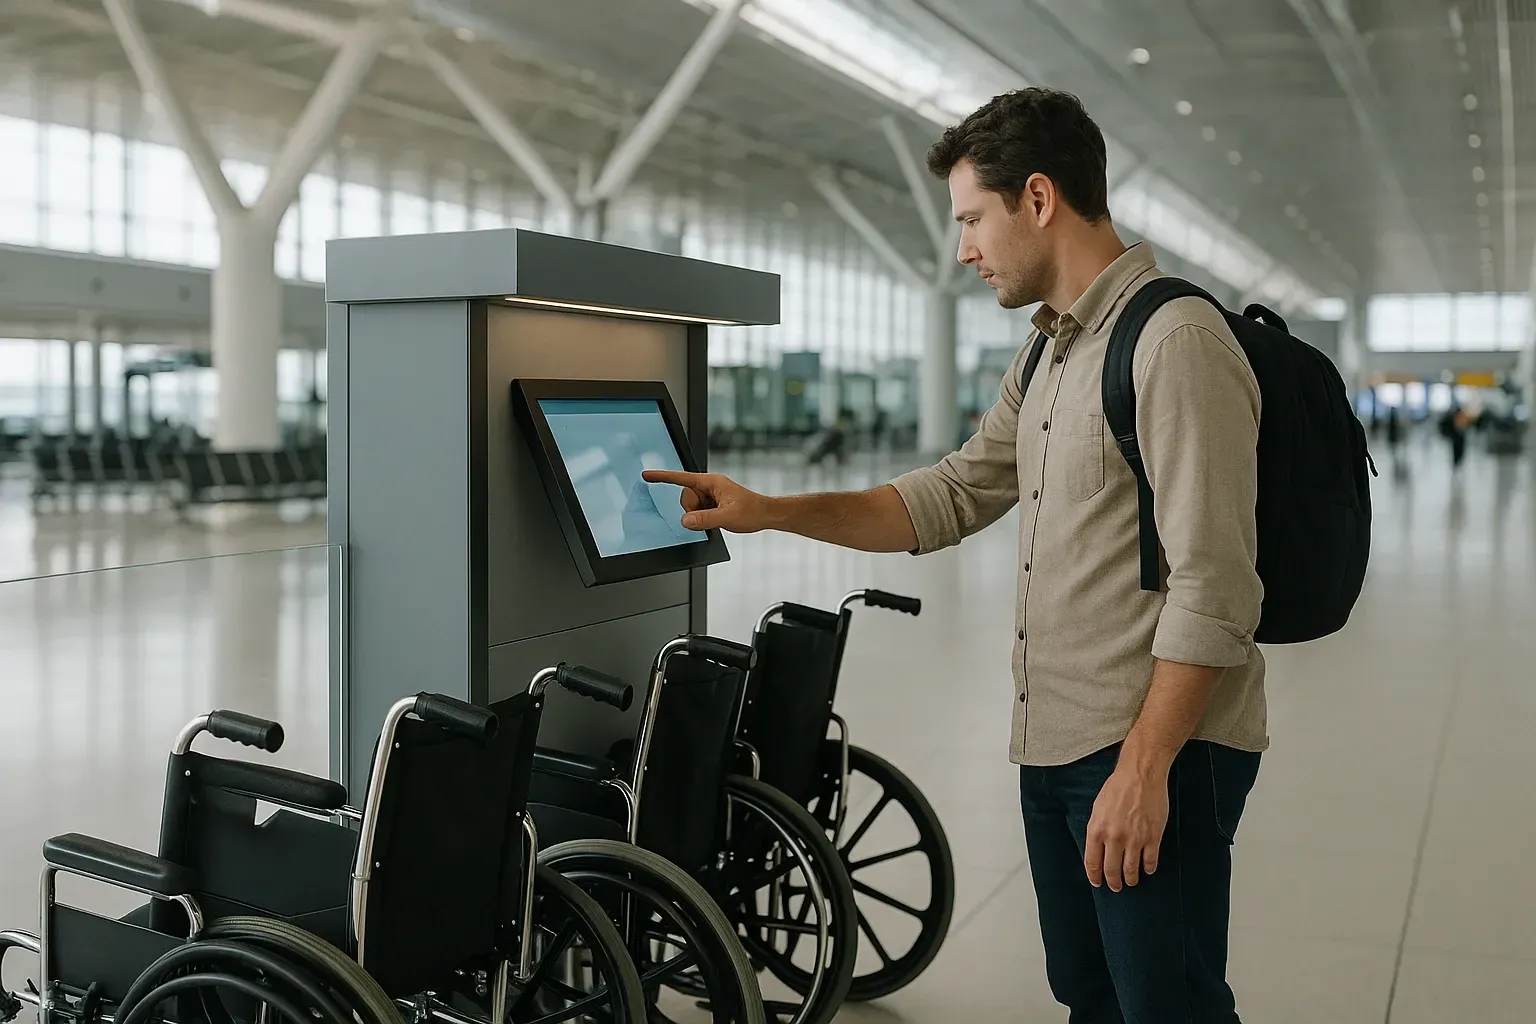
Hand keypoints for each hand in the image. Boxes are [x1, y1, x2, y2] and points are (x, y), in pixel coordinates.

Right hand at [641, 470, 772, 533]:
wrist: (766, 515)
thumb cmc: (752, 510)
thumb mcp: (727, 516)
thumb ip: (704, 519)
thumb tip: (685, 520)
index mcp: (711, 482)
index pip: (682, 478)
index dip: (663, 477)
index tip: (647, 475)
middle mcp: (710, 487)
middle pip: (686, 497)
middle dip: (693, 510)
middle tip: (711, 515)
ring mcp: (711, 496)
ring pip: (691, 507)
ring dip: (700, 515)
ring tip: (718, 517)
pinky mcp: (713, 504)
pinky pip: (699, 512)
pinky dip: (704, 518)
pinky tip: (718, 519)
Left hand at [1084, 764, 1169, 891]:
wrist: (1140, 774)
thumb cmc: (1118, 787)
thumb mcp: (1098, 808)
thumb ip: (1097, 829)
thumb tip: (1098, 847)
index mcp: (1097, 830)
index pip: (1092, 862)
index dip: (1095, 876)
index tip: (1097, 882)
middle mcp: (1114, 838)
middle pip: (1112, 870)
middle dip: (1113, 882)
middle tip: (1116, 887)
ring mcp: (1134, 839)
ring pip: (1131, 870)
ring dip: (1131, 879)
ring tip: (1131, 881)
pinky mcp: (1152, 837)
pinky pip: (1150, 861)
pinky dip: (1149, 868)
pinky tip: (1148, 869)